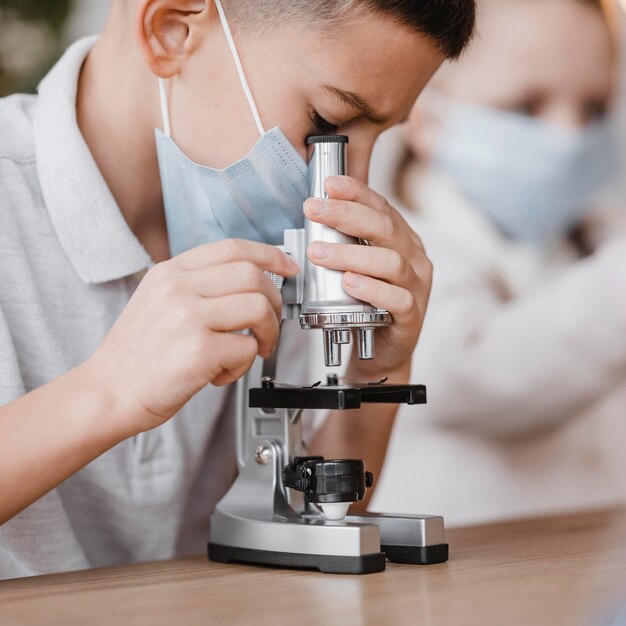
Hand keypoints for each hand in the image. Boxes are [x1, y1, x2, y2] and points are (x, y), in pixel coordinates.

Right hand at [87, 239, 299, 435]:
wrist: (107, 393)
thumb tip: (250, 282)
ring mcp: (188, 317)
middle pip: (253, 275)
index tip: (287, 267)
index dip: (270, 255)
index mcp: (170, 273)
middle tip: (269, 324)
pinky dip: (244, 364)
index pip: (232, 248)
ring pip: (259, 308)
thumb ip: (197, 286)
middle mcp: (178, 288)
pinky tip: (222, 372)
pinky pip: (248, 348)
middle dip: (274, 301)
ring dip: (268, 333)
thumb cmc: (136, 355)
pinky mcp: (198, 350)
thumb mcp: (157, 301)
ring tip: (252, 350)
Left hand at [303, 175, 432, 381]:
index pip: (381, 207)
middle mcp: (414, 257)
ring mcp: (417, 286)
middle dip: (346, 215)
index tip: (329, 184)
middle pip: (385, 228)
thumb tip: (310, 212)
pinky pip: (397, 299)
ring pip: (391, 262)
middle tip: (313, 210)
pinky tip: (349, 283)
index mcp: (401, 239)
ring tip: (319, 253)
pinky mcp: (412, 315)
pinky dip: (372, 289)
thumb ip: (342, 241)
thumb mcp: (354, 266)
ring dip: (351, 255)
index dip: (356, 192)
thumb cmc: (364, 303)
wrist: (380, 351)